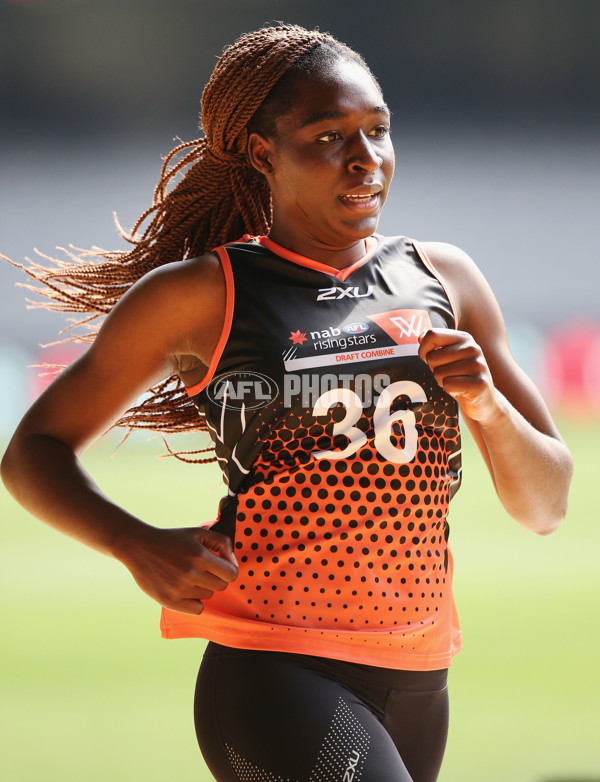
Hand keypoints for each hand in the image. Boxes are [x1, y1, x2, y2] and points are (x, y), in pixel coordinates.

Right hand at [115, 525, 237, 614]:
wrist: (138, 547)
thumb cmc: (172, 539)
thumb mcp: (198, 533)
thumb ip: (222, 543)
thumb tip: (234, 564)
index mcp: (200, 556)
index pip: (231, 574)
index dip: (227, 570)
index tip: (218, 566)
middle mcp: (191, 574)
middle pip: (221, 587)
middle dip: (215, 578)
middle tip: (201, 569)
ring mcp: (179, 589)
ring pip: (208, 596)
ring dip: (202, 588)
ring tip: (187, 576)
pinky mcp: (169, 601)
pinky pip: (197, 610)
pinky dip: (194, 602)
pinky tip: (185, 590)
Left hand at [418, 328, 499, 423]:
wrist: (483, 400)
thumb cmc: (459, 376)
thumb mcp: (447, 357)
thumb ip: (435, 345)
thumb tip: (421, 338)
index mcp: (464, 338)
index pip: (433, 334)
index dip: (423, 349)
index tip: (428, 359)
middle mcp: (473, 348)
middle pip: (432, 357)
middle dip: (434, 370)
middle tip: (449, 375)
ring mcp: (478, 365)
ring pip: (438, 373)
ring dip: (442, 381)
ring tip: (456, 382)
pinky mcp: (479, 383)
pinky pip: (448, 384)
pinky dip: (450, 390)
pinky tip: (461, 390)